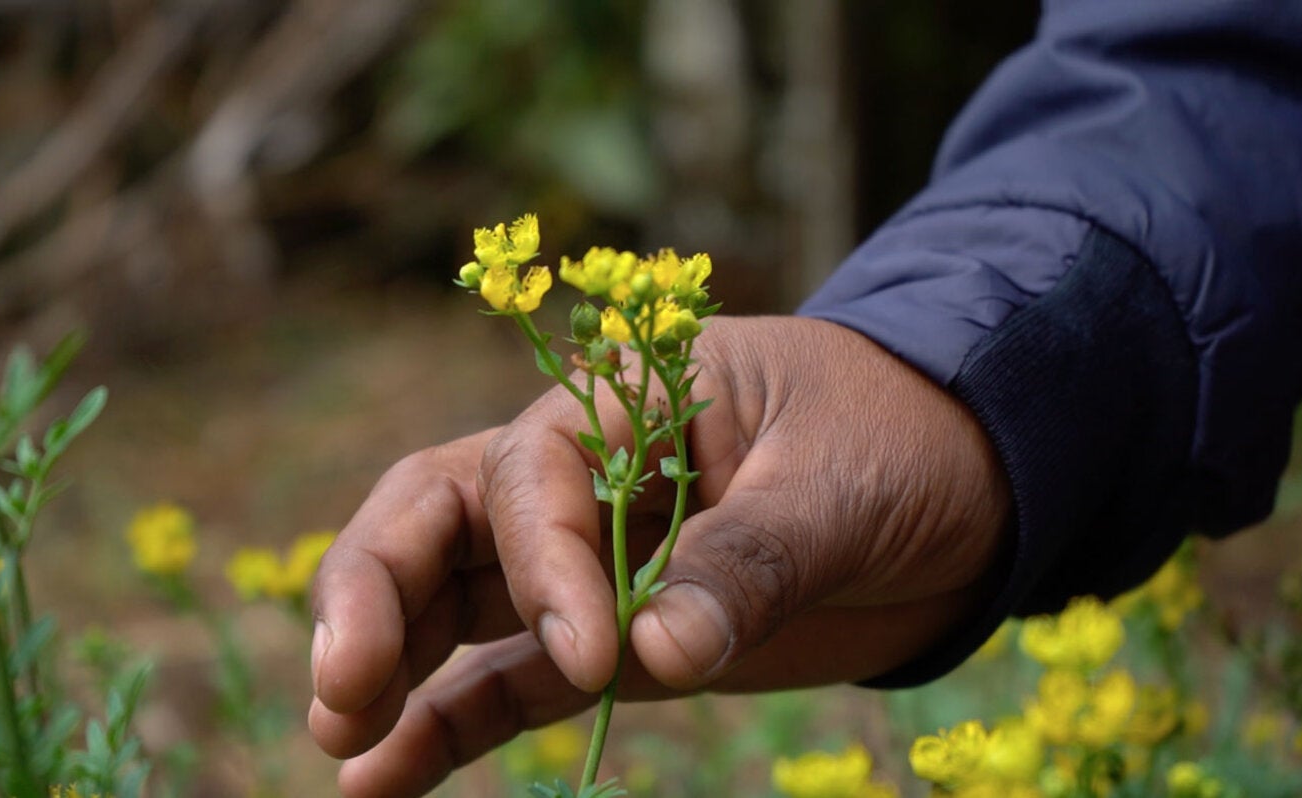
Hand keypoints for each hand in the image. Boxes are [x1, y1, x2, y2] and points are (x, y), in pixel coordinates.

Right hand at [307, 316, 1009, 795]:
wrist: (963, 483)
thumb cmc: (902, 443)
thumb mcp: (841, 486)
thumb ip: (749, 563)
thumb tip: (656, 655)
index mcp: (629, 400)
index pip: (532, 473)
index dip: (542, 564)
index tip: (593, 654)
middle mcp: (583, 474)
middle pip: (436, 515)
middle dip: (374, 590)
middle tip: (344, 685)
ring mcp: (588, 559)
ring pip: (449, 598)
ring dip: (387, 662)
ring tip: (339, 738)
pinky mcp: (609, 637)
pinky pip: (506, 677)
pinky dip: (445, 721)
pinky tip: (383, 777)